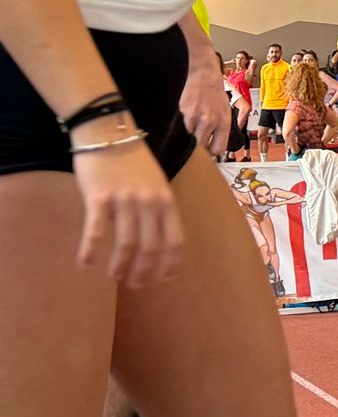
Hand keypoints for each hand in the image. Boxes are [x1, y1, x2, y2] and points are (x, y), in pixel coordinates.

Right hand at [73, 136, 185, 284]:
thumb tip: (157, 237)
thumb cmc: (132, 160)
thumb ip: (158, 207)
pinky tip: (84, 263)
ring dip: (120, 265)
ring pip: (126, 243)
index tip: (164, 279)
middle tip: (134, 284)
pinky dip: (90, 249)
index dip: (170, 263)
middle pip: (151, 247)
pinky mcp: (99, 197)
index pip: (175, 240)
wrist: (107, 132)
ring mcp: (125, 200)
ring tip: (114, 276)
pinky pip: (96, 229)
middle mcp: (149, 202)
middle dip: (144, 270)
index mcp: (166, 200)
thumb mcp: (156, 182)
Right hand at [182, 73, 228, 156]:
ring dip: (191, 136)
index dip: (213, 153)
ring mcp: (195, 118)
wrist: (205, 77)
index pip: (218, 149)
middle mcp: (210, 121)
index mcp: (223, 123)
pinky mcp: (184, 113)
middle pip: (201, 147)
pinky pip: (182, 128)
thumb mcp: (226, 113)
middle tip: (199, 141)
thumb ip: (222, 130)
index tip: (209, 151)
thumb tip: (215, 148)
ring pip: (189, 139)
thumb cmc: (216, 96)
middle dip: (200, 147)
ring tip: (194, 126)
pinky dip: (184, 127)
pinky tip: (188, 119)